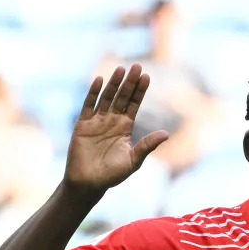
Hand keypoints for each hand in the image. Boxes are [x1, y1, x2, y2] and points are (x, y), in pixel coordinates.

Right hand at [64, 64, 168, 193]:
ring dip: (113, 84)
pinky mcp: (82, 125)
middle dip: (129, 83)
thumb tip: (166, 134)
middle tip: (137, 66)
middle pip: (122, 97)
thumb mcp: (133, 160)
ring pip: (106, 98)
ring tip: (121, 69)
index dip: (140, 91)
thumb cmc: (112, 175)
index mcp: (125, 128)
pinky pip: (88, 106)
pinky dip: (93, 94)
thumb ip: (147, 146)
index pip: (134, 104)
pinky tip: (99, 81)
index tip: (147, 76)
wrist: (89, 183)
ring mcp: (97, 121)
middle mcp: (112, 121)